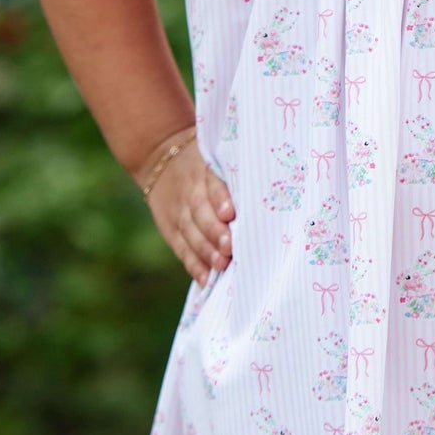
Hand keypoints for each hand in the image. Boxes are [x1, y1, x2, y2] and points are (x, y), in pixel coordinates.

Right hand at [142, 130, 235, 287]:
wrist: (160, 156)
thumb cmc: (206, 162)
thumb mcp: (216, 155)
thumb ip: (237, 172)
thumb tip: (274, 185)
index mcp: (205, 170)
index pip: (212, 184)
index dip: (220, 199)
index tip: (230, 214)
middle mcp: (190, 191)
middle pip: (200, 212)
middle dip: (214, 231)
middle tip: (230, 248)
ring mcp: (178, 211)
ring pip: (190, 232)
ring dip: (205, 251)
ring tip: (220, 265)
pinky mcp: (170, 229)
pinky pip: (181, 248)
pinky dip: (193, 264)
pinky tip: (205, 279)